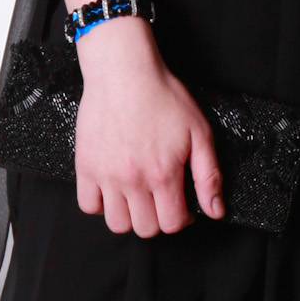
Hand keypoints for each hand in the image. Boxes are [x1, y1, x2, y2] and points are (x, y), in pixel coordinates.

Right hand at [71, 20, 223, 237]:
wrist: (124, 72)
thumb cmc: (162, 96)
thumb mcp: (199, 132)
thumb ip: (209, 175)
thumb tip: (215, 209)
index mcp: (163, 174)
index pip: (171, 224)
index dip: (182, 219)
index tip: (181, 206)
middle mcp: (133, 180)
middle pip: (145, 228)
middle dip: (158, 218)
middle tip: (160, 199)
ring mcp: (106, 175)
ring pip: (116, 223)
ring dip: (130, 216)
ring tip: (137, 196)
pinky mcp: (85, 166)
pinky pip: (88, 205)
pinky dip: (101, 204)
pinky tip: (113, 189)